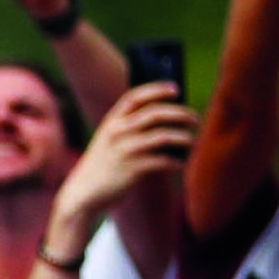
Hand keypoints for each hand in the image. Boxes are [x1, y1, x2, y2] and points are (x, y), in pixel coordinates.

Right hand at [47, 84, 198, 256]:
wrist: (85, 191)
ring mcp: (125, 150)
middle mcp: (117, 131)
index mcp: (111, 121)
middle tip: (194, 118)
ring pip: (162, 136)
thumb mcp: (110, 139)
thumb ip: (130, 128)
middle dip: (178, 113)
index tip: (176, 88)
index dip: (156, 89)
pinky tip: (180, 163)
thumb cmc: (104, 164)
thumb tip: (167, 120)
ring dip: (183, 137)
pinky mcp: (132, 169)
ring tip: (192, 140)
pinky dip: (176, 162)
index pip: (135, 97)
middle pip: (154, 114)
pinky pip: (163, 161)